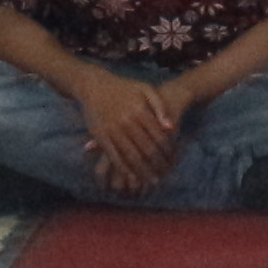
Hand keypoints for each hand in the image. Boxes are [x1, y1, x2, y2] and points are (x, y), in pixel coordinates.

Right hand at [75, 65, 186, 193]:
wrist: (95, 86)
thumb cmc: (124, 88)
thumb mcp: (145, 89)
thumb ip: (159, 106)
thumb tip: (171, 127)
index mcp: (140, 111)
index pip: (159, 136)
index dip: (168, 151)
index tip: (173, 160)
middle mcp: (127, 121)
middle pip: (147, 150)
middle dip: (157, 165)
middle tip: (166, 175)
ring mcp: (113, 130)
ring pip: (131, 157)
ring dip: (142, 172)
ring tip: (151, 182)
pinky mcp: (101, 136)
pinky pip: (114, 157)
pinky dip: (124, 169)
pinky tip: (132, 177)